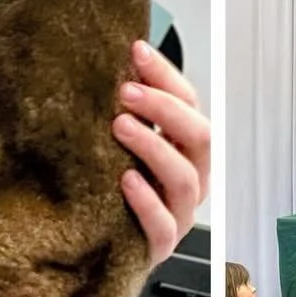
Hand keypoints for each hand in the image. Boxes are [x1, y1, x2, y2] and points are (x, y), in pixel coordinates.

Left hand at [114, 41, 208, 265]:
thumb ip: (126, 107)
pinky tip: (125, 180)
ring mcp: (179, 213)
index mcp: (185, 145)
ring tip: (120, 126)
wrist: (96, 245)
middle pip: (199, 136)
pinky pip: (162, 226)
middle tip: (127, 91)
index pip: (189, 101)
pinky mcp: (159, 245)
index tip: (136, 51)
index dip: (165, 75)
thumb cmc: (115, 182)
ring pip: (184, 179)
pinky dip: (147, 201)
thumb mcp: (122, 138)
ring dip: (154, 146)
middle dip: (164, 108)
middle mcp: (191, 176)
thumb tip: (113, 59)